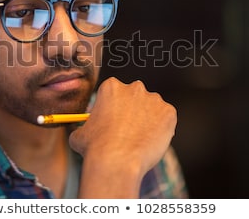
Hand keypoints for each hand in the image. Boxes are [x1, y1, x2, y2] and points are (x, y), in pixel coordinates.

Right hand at [69, 77, 176, 197]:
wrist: (116, 161)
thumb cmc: (95, 148)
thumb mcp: (80, 134)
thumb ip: (85, 128)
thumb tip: (84, 133)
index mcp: (111, 86)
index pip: (115, 93)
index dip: (114, 108)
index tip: (114, 121)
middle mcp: (134, 88)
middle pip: (135, 97)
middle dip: (133, 111)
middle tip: (128, 131)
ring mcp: (154, 99)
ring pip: (152, 108)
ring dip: (148, 120)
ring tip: (139, 140)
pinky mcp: (169, 112)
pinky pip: (166, 120)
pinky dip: (161, 129)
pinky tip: (151, 142)